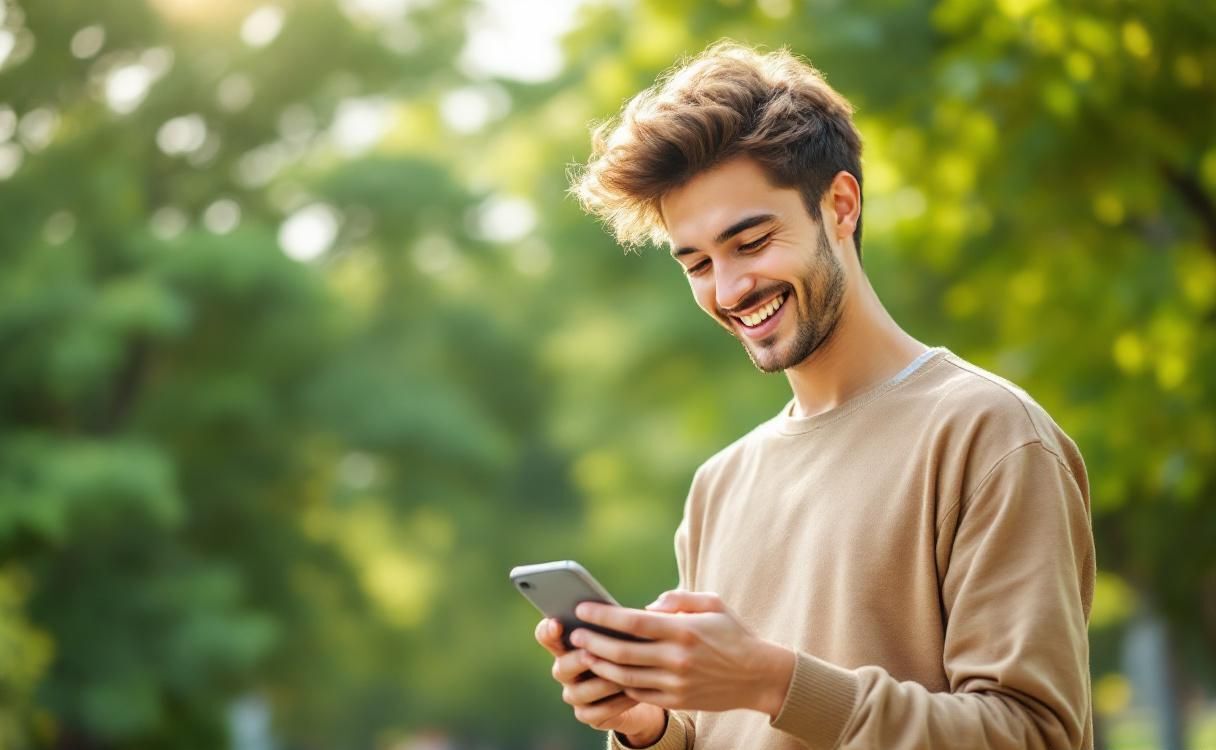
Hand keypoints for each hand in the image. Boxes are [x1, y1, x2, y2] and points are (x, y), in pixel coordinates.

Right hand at [534, 618, 667, 743]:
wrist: (645, 687)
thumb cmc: (632, 650)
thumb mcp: (626, 633)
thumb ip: (618, 623)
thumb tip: (632, 610)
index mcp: (569, 644)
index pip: (547, 635)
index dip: (547, 630)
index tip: (557, 623)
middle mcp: (566, 671)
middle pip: (561, 667)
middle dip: (577, 660)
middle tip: (590, 653)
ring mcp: (575, 694)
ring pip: (579, 692)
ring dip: (601, 683)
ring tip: (622, 676)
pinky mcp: (588, 715)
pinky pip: (596, 713)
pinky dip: (615, 704)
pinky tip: (632, 694)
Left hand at [570, 591, 794, 716]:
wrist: (758, 676)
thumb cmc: (732, 634)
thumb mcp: (712, 604)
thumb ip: (678, 599)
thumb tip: (647, 607)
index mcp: (684, 630)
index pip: (633, 622)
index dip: (603, 616)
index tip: (582, 608)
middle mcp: (678, 658)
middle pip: (622, 652)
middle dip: (593, 642)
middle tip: (575, 633)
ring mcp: (676, 683)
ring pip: (625, 677)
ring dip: (599, 665)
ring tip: (584, 653)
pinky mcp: (677, 701)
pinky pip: (639, 693)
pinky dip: (619, 683)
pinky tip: (608, 672)